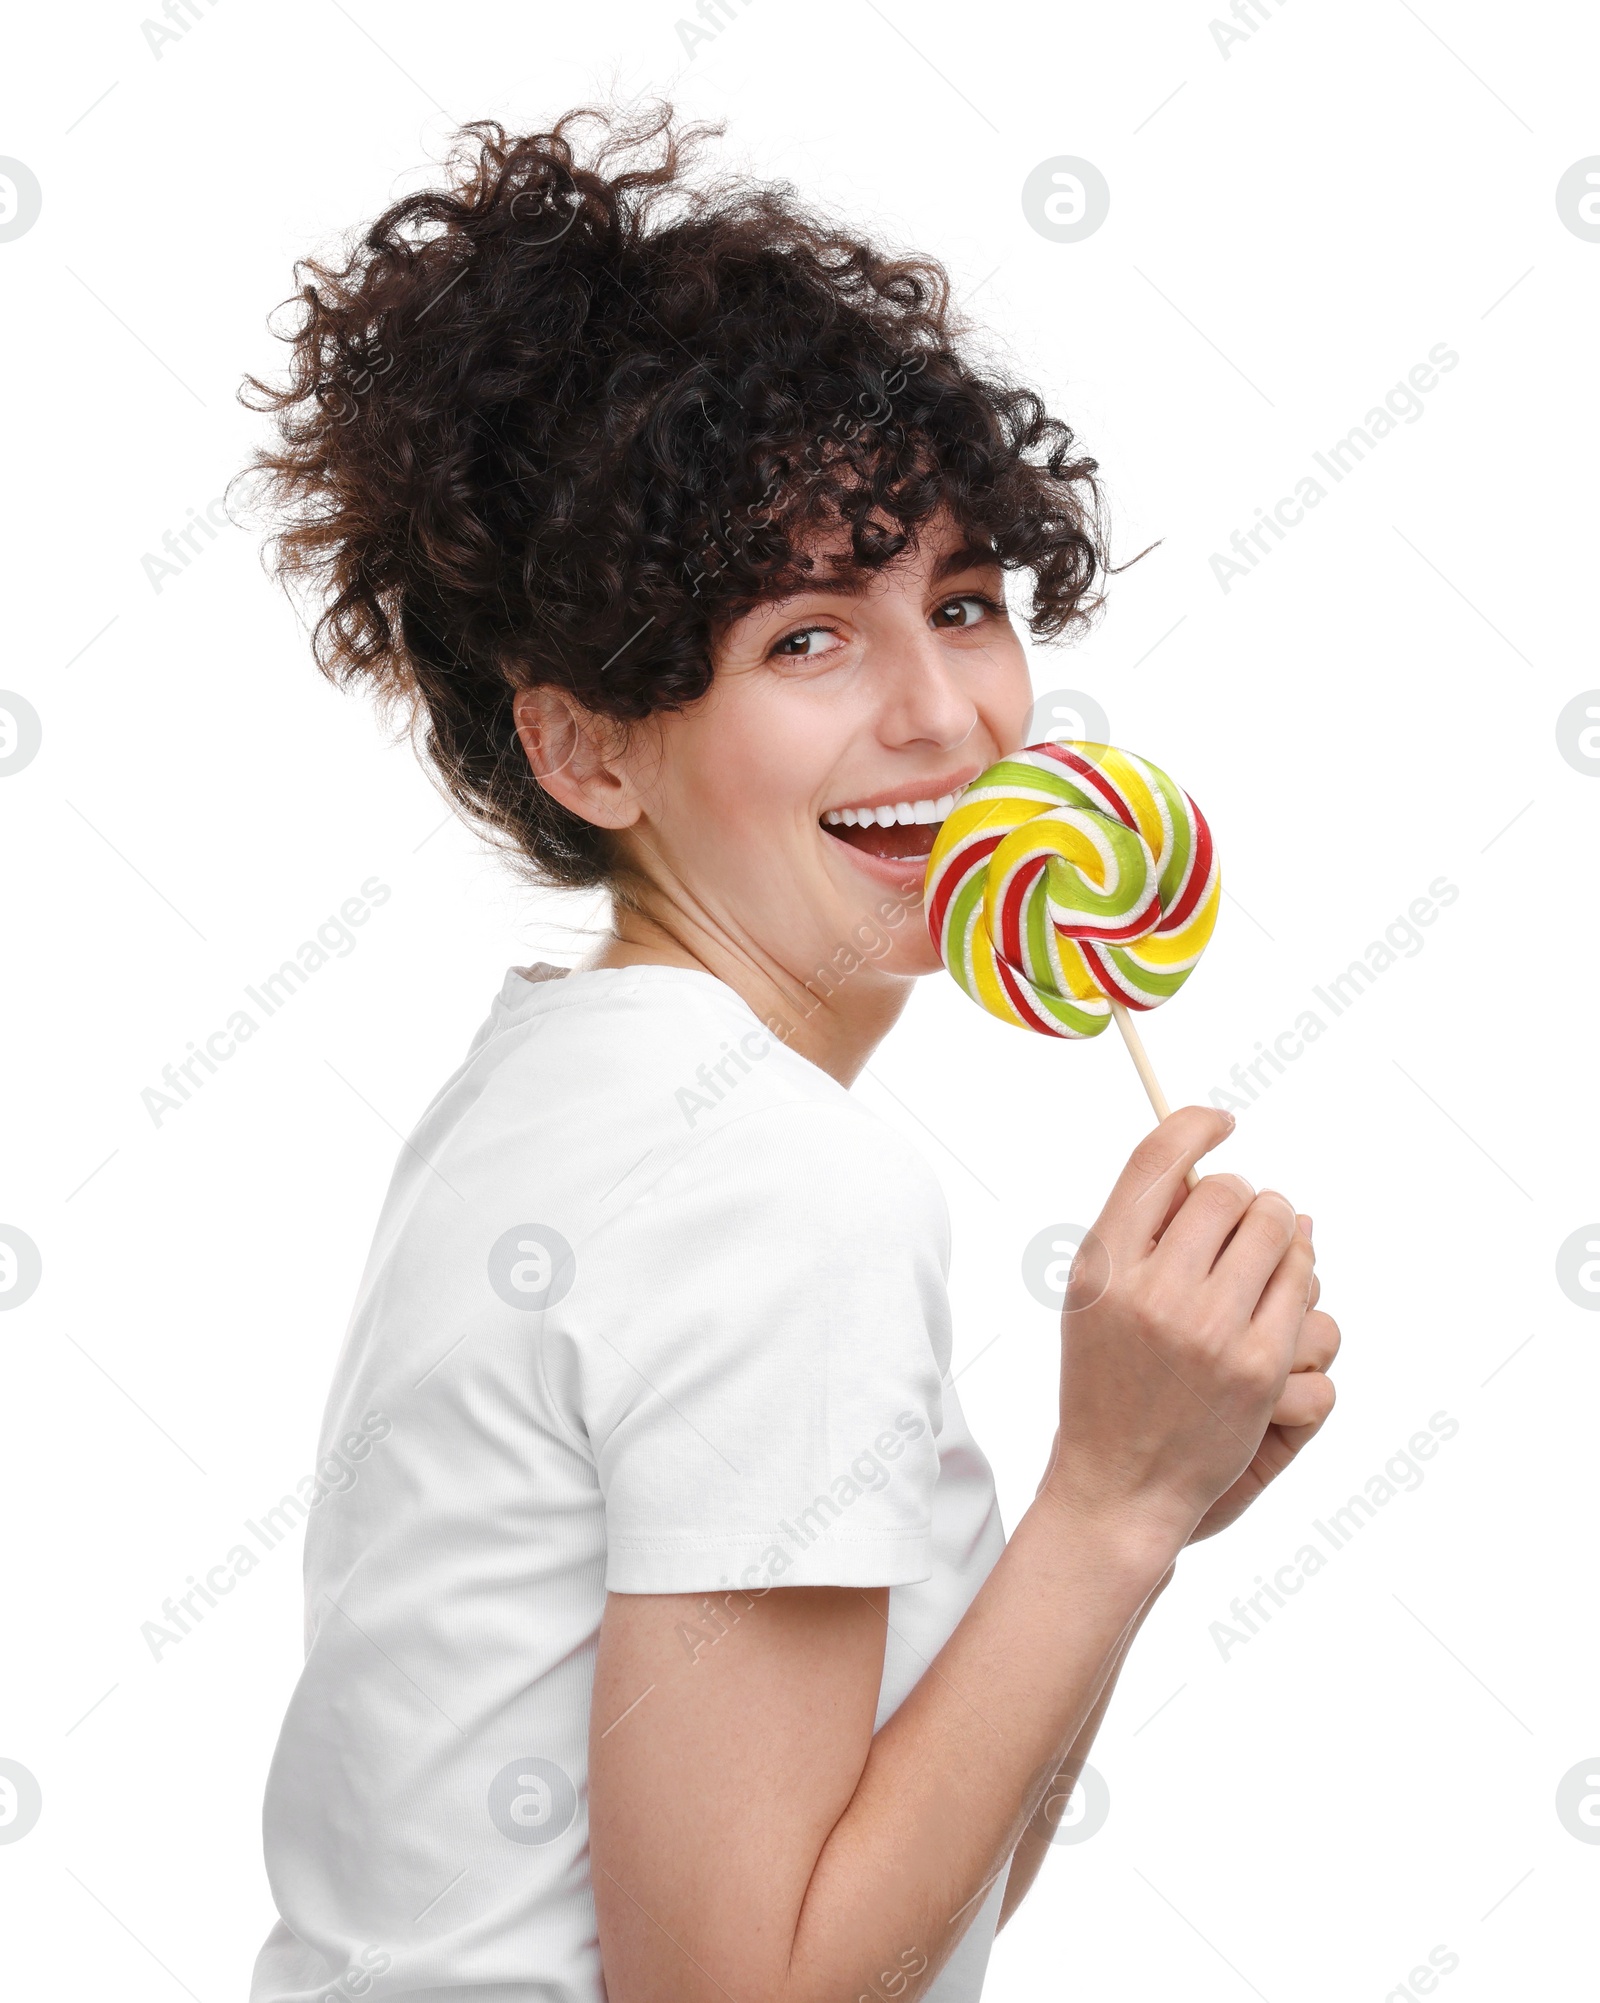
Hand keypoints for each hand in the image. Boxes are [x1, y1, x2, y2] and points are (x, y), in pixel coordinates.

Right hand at [1042, 1108, 1329, 1551]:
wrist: (1118, 1483)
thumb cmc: (1104, 1379)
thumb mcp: (1092, 1295)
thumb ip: (1136, 1230)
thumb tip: (1207, 1170)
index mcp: (1104, 1265)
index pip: (1157, 1159)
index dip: (1196, 1125)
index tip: (1220, 1122)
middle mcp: (1155, 1291)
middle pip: (1229, 1192)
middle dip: (1245, 1196)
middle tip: (1245, 1215)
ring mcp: (1211, 1331)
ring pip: (1279, 1232)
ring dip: (1283, 1233)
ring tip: (1270, 1251)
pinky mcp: (1259, 1368)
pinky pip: (1306, 1291)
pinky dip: (1301, 1285)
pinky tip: (1285, 1295)